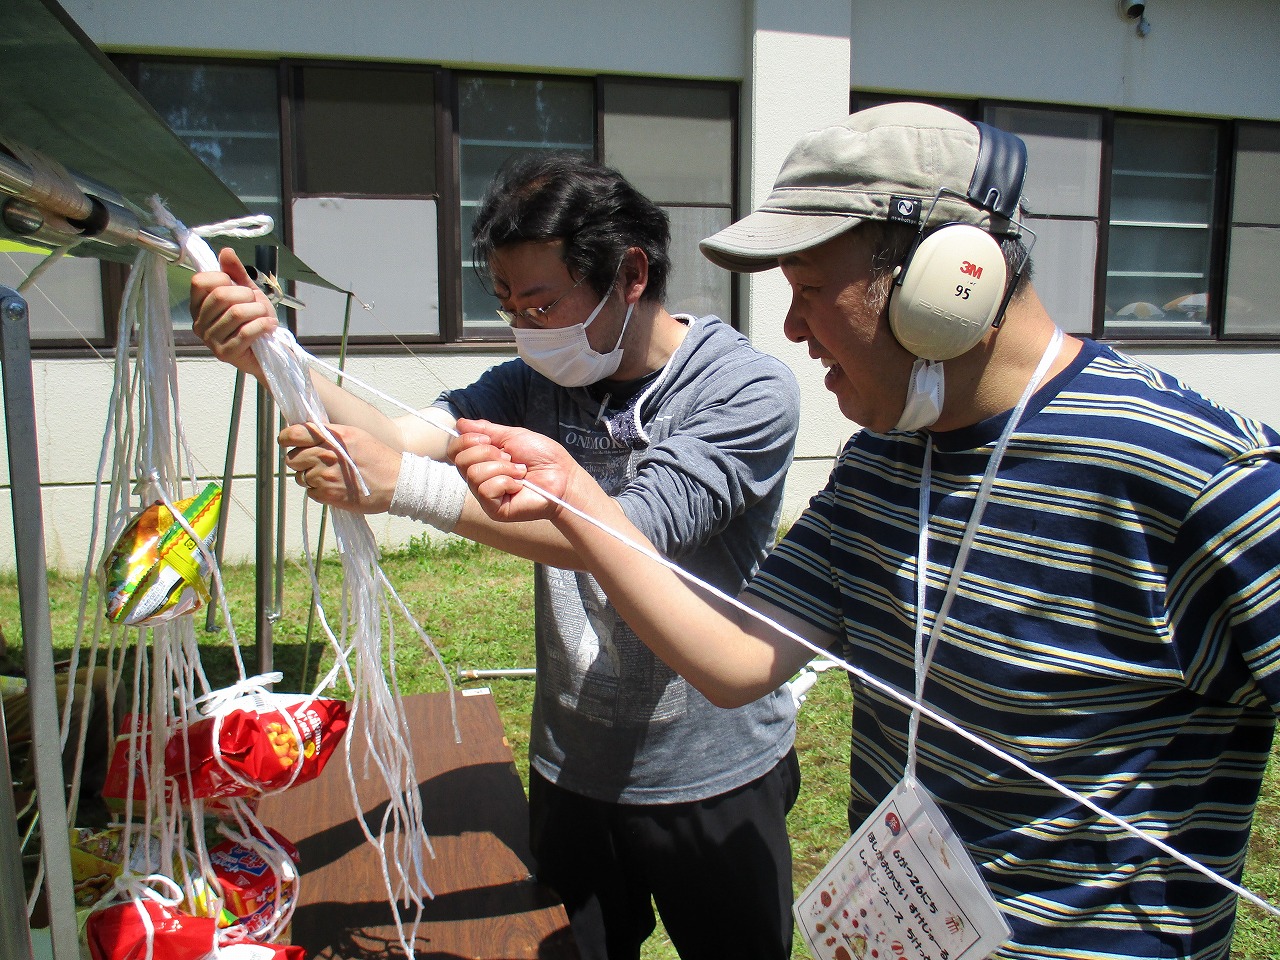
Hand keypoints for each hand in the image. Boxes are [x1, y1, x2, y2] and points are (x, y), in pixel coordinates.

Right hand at [190, 247, 276, 379]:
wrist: (270, 350)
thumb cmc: (255, 321)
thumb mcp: (247, 292)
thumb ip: (236, 273)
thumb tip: (226, 251)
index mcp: (198, 306)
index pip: (200, 281)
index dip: (224, 278)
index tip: (239, 287)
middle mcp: (198, 323)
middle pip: (221, 295)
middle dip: (247, 296)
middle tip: (256, 304)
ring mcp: (210, 340)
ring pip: (236, 313)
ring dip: (258, 311)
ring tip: (265, 316)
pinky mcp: (224, 354)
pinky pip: (246, 332)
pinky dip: (263, 325)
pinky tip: (270, 325)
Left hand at [280, 422, 400, 513]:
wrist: (398, 484)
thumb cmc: (379, 458)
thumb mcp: (355, 435)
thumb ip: (329, 433)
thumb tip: (305, 432)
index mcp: (333, 437)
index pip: (294, 434)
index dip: (286, 438)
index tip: (288, 441)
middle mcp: (327, 455)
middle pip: (292, 458)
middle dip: (300, 461)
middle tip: (315, 463)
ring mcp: (326, 476)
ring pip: (300, 477)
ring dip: (310, 478)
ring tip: (331, 477)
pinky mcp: (329, 495)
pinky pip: (311, 492)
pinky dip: (319, 491)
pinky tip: (336, 487)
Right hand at [448, 419, 577, 522]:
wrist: (562, 475)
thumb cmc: (542, 457)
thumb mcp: (512, 436)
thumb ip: (485, 430)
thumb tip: (460, 423)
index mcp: (481, 460)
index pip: (454, 450)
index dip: (466, 440)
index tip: (489, 439)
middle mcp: (478, 478)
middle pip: (460, 460)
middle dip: (488, 452)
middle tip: (510, 457)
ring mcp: (485, 495)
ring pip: (473, 474)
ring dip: (502, 467)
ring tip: (519, 471)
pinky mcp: (493, 509)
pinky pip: (485, 489)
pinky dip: (506, 482)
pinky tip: (518, 485)